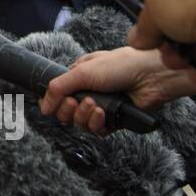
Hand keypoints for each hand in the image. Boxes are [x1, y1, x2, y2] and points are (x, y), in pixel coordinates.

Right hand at [38, 47, 195, 133]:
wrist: (151, 76)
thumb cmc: (120, 66)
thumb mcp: (83, 71)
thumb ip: (58, 87)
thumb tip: (43, 107)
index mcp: (79, 76)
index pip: (57, 95)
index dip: (53, 102)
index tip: (55, 102)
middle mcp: (89, 92)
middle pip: (66, 112)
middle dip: (69, 109)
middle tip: (76, 102)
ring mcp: (102, 106)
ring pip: (81, 123)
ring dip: (85, 116)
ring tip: (96, 106)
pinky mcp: (115, 119)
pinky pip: (97, 130)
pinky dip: (98, 124)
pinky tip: (105, 115)